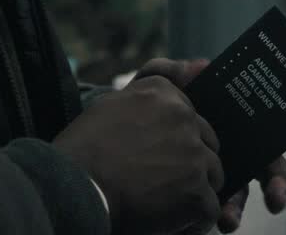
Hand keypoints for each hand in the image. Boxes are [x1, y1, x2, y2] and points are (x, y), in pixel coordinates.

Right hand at [54, 77, 222, 234]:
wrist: (73, 187)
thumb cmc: (84, 149)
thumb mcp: (111, 104)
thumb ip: (148, 91)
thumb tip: (196, 66)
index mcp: (163, 93)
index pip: (190, 116)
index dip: (177, 141)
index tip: (157, 155)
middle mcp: (183, 117)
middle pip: (206, 146)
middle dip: (190, 166)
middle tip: (158, 182)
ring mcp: (193, 155)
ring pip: (213, 177)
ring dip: (193, 192)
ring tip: (162, 202)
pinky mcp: (197, 191)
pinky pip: (211, 208)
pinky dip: (193, 221)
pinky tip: (168, 221)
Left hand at [134, 59, 285, 232]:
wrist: (110, 140)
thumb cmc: (142, 111)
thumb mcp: (151, 87)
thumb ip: (170, 72)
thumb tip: (200, 66)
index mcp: (230, 121)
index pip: (265, 124)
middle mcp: (233, 150)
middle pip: (265, 166)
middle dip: (276, 182)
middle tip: (276, 197)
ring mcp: (219, 175)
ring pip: (240, 193)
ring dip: (240, 207)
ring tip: (227, 220)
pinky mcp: (200, 195)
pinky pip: (213, 208)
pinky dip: (217, 216)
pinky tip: (213, 222)